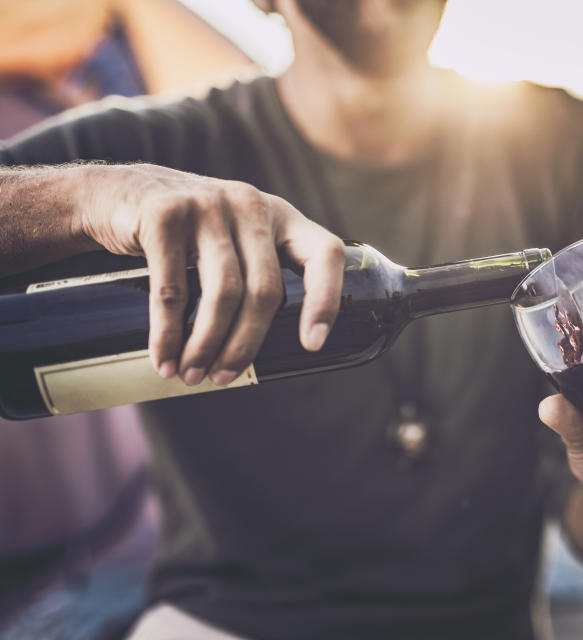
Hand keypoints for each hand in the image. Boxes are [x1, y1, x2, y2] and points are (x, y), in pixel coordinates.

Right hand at [76, 164, 344, 384]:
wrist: (110, 192)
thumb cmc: (184, 234)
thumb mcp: (232, 238)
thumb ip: (256, 270)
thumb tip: (268, 354)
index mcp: (280, 216)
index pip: (324, 254)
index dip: (326, 300)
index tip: (313, 345)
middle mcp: (250, 205)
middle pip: (265, 289)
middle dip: (246, 344)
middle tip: (222, 378)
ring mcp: (208, 205)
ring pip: (223, 293)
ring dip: (207, 345)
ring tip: (191, 375)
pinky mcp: (164, 214)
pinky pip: (172, 288)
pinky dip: (167, 333)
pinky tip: (164, 358)